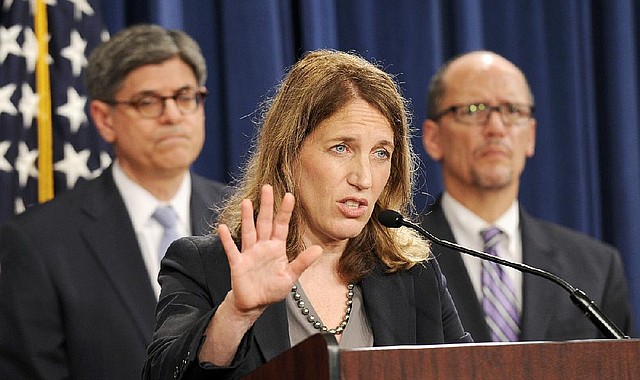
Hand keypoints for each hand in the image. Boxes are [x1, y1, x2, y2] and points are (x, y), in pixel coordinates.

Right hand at [218, 184, 321, 315]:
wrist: (254, 304)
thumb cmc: (272, 289)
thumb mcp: (290, 277)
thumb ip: (302, 263)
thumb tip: (319, 249)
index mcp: (276, 248)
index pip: (282, 226)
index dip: (285, 211)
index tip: (290, 196)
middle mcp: (262, 247)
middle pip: (264, 222)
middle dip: (266, 206)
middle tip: (267, 187)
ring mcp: (249, 253)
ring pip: (249, 231)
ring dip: (247, 217)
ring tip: (247, 202)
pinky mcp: (238, 263)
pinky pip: (232, 249)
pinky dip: (227, 239)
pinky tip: (223, 228)